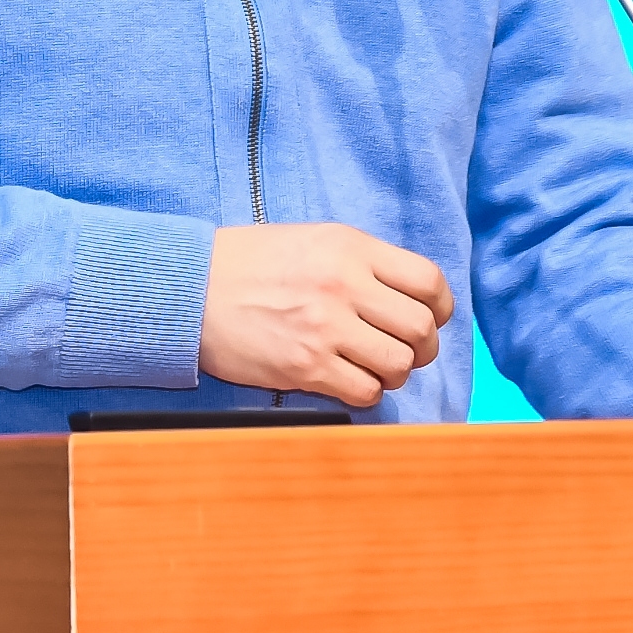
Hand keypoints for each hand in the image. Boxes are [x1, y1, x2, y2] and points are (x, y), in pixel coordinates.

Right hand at [199, 222, 452, 404]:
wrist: (191, 289)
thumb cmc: (251, 263)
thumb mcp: (313, 240)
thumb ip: (362, 263)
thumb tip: (408, 295)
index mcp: (351, 247)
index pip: (429, 280)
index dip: (441, 307)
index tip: (433, 318)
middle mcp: (344, 285)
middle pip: (421, 328)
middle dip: (423, 348)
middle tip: (406, 351)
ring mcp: (325, 328)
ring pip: (399, 364)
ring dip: (395, 373)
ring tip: (375, 367)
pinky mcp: (305, 367)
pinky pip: (365, 392)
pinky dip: (366, 392)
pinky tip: (348, 381)